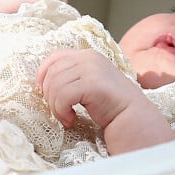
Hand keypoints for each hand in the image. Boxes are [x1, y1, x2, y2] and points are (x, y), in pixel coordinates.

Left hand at [37, 48, 174, 153]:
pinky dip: (62, 111)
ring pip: (55, 86)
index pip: (54, 58)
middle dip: (49, 96)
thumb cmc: (109, 104)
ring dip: (56, 107)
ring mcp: (92, 69)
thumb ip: (72, 76)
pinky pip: (63, 96)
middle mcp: (89, 57)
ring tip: (67, 117)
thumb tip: (43, 81)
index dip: (43, 75)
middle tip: (60, 111)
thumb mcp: (89, 83)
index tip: (47, 94)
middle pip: (51, 73)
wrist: (132, 117)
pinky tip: (72, 120)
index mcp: (88, 55)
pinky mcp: (93, 84)